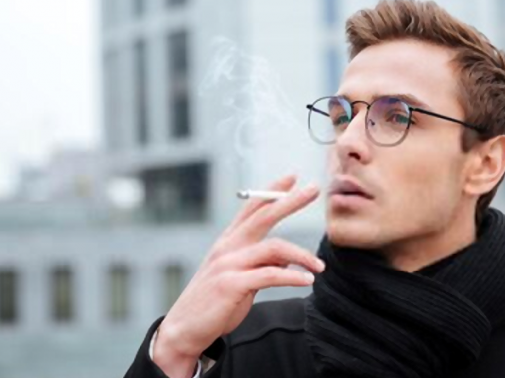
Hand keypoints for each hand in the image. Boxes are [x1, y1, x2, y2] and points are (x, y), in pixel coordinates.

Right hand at [152, 174, 323, 377]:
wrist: (185, 328)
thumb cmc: (214, 303)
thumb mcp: (238, 277)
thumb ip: (260, 263)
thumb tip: (288, 258)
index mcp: (228, 242)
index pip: (252, 208)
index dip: (272, 190)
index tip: (292, 177)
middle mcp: (227, 247)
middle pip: (264, 216)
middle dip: (290, 201)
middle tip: (314, 189)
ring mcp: (228, 264)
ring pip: (273, 248)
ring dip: (301, 255)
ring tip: (320, 267)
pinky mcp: (231, 285)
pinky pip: (270, 275)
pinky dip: (292, 277)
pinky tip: (307, 281)